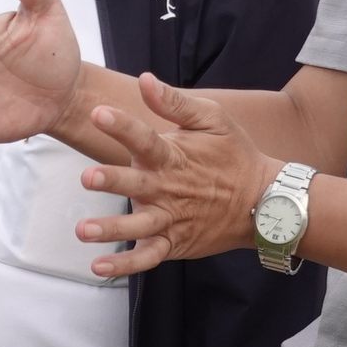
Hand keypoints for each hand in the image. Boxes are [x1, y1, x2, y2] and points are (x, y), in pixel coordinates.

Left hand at [72, 71, 279, 280]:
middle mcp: (169, 188)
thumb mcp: (212, 119)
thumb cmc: (233, 154)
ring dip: (111, 229)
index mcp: (174, 155)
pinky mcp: (174, 242)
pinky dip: (127, 265)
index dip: (122, 125)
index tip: (98, 113)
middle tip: (87, 178)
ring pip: (139, 226)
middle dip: (112, 181)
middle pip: (137, 184)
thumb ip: (175, 102)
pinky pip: (149, 256)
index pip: (145, 138)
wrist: (263, 202)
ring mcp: (171, 219)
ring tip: (83, 230)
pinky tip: (100, 267)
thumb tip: (145, 79)